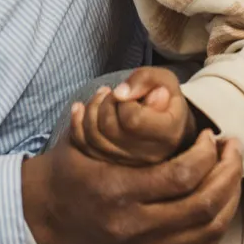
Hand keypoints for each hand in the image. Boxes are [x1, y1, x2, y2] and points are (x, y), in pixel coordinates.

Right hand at [22, 127, 243, 243]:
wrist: (50, 212)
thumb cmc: (71, 169)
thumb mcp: (84, 138)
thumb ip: (113, 115)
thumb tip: (148, 91)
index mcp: (117, 191)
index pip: (181, 177)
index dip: (207, 155)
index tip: (210, 135)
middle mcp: (133, 226)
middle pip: (202, 205)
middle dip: (228, 173)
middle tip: (232, 148)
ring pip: (209, 229)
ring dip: (230, 196)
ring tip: (231, 170)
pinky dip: (219, 221)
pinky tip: (221, 198)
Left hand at [68, 67, 198, 166]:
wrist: (167, 124)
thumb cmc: (164, 97)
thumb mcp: (163, 80)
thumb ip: (145, 80)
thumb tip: (119, 94)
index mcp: (167, 134)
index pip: (132, 119)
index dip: (123, 101)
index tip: (129, 93)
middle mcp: (147, 154)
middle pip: (109, 128)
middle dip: (104, 103)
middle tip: (112, 92)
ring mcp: (128, 163)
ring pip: (94, 138)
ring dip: (91, 110)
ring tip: (102, 96)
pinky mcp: (111, 163)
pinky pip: (84, 147)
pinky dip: (76, 124)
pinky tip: (79, 108)